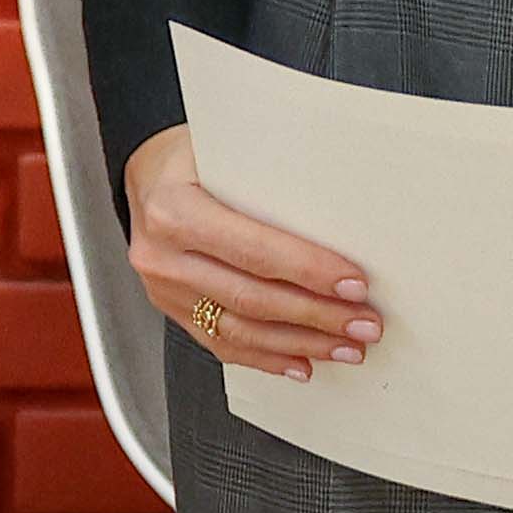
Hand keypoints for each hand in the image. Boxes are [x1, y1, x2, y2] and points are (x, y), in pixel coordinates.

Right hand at [126, 124, 373, 380]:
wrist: (148, 175)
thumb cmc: (191, 158)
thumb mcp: (227, 152)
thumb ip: (272, 181)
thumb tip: (344, 217)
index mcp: (175, 210)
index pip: (254, 249)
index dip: (308, 271)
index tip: (353, 284)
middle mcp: (163, 255)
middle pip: (252, 298)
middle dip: (317, 316)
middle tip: (363, 323)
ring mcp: (165, 289)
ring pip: (241, 330)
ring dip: (301, 344)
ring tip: (345, 346)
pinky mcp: (173, 310)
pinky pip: (223, 343)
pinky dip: (267, 357)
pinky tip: (302, 361)